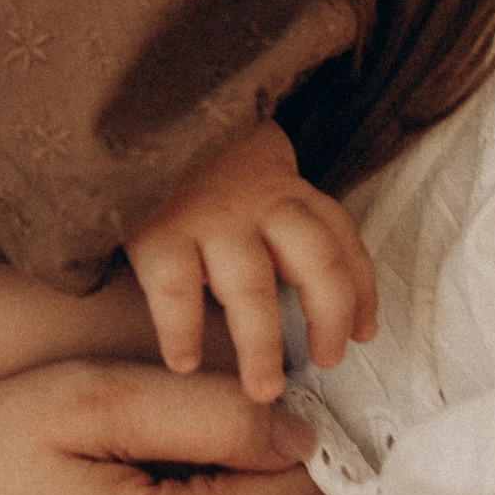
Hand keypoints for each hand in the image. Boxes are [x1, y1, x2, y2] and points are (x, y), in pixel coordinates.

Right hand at [126, 121, 378, 396]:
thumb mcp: (248, 168)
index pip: (341, 238)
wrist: (129, 104)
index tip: (364, 334)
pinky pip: (176, 291)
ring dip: (262, 345)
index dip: (361, 290)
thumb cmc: (192, 156)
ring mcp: (208, 215)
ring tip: (263, 389)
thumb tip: (305, 288)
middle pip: (317, 261)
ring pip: (252, 287)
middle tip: (328, 362)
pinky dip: (183, 332)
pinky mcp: (156, 229)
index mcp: (284, 187)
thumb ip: (273, 214)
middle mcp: (257, 200)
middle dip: (328, 318)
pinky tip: (186, 363)